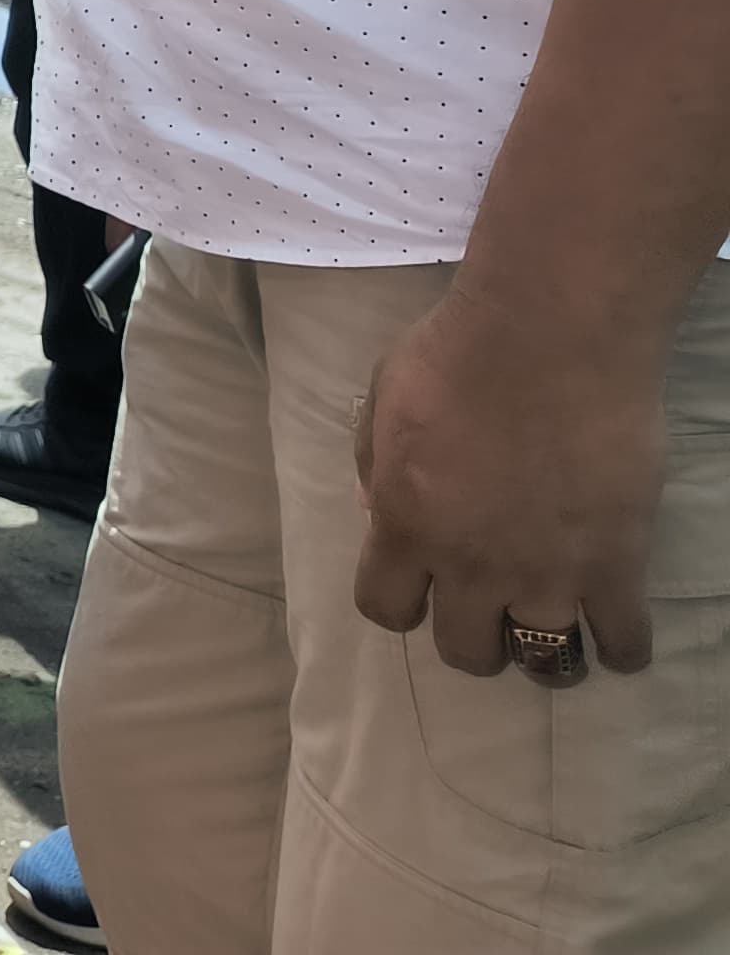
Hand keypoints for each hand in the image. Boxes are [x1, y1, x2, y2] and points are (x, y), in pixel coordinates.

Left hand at [354, 280, 668, 677]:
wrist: (550, 335)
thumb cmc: (456, 353)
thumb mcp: (382, 399)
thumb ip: (373, 463)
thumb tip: (372, 507)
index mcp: (405, 524)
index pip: (384, 609)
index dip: (401, 604)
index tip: (420, 590)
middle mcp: (471, 565)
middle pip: (465, 650)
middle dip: (475, 639)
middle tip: (492, 613)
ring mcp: (547, 572)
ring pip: (544, 659)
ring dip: (545, 651)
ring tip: (554, 630)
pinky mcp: (616, 565)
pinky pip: (623, 640)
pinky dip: (621, 649)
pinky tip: (617, 638)